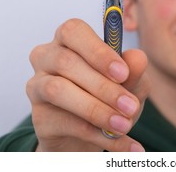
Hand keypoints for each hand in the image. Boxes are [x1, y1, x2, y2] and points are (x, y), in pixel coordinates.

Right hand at [26, 19, 149, 151]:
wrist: (93, 132)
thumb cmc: (110, 95)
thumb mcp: (129, 83)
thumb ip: (133, 71)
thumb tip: (137, 58)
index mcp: (70, 40)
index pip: (74, 31)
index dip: (97, 51)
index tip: (123, 73)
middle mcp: (47, 57)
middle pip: (66, 62)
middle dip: (104, 87)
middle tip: (130, 106)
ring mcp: (38, 86)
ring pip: (59, 90)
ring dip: (97, 110)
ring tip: (124, 125)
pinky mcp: (39, 117)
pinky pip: (66, 124)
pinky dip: (98, 136)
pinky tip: (122, 144)